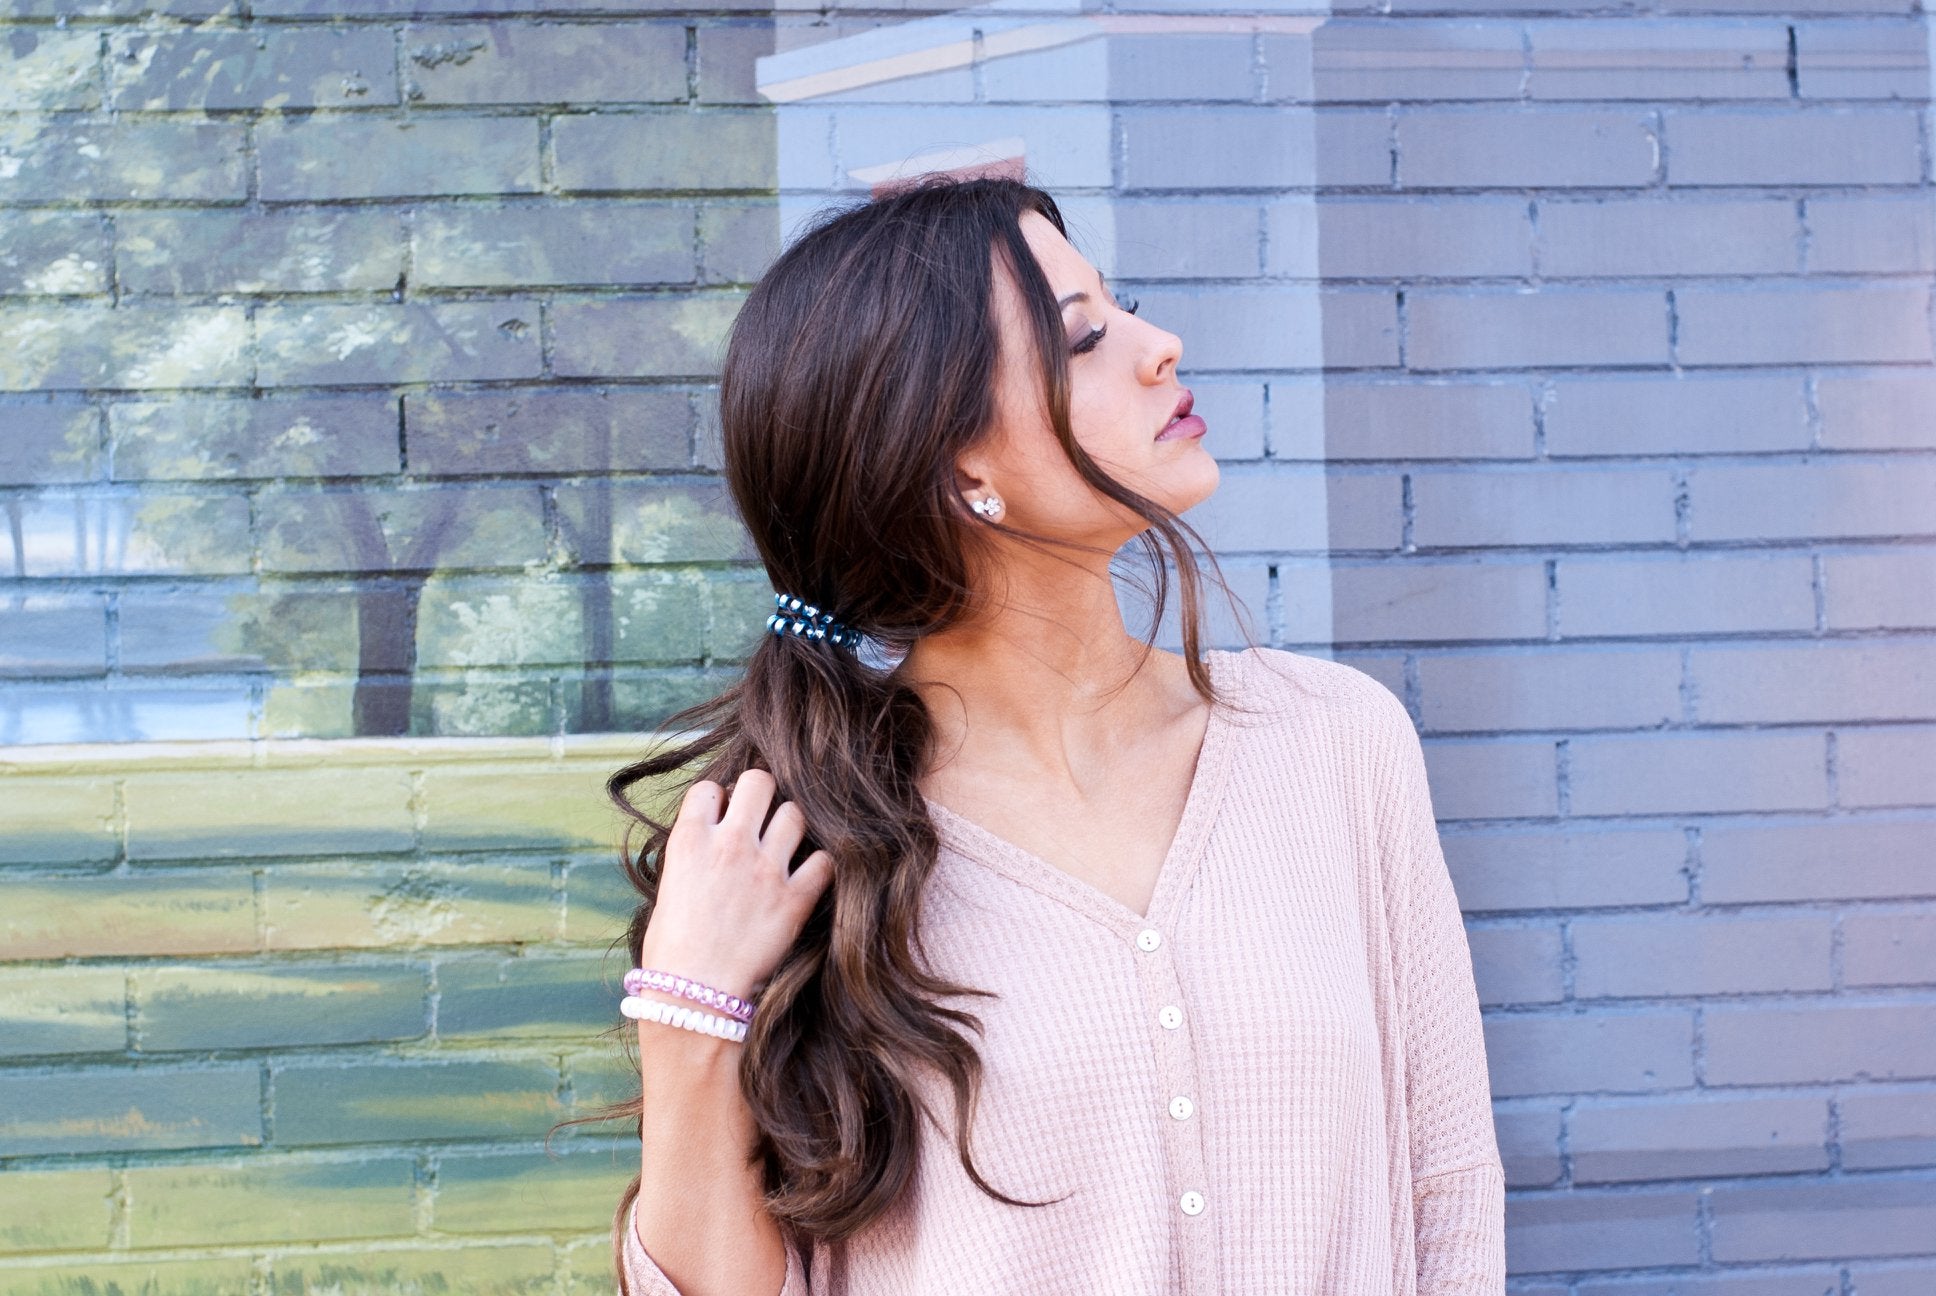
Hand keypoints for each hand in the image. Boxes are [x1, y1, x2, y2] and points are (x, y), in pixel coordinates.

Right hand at [636, 768, 835, 1002]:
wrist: (692, 995)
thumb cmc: (671, 950)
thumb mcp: (669, 888)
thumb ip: (694, 855)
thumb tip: (712, 840)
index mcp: (690, 840)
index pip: (710, 788)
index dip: (718, 799)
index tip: (721, 816)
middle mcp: (730, 844)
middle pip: (760, 782)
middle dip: (761, 793)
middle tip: (761, 815)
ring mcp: (766, 869)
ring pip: (795, 814)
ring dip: (790, 826)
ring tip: (783, 847)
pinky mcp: (794, 898)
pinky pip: (824, 861)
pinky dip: (819, 866)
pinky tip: (807, 877)